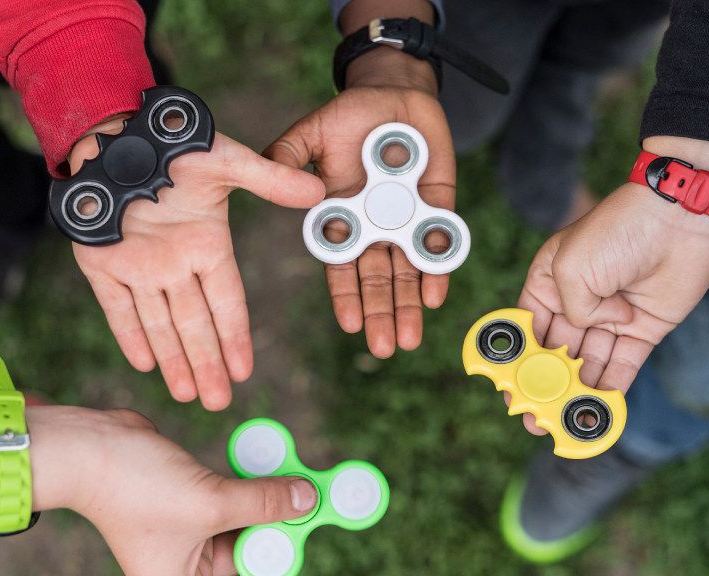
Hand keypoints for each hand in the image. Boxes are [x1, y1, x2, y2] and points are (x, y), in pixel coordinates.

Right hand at [56, 407, 318, 575]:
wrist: (89, 446)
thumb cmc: (138, 488)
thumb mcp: (212, 503)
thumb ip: (263, 503)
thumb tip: (309, 501)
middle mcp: (177, 561)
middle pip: (237, 563)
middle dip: (270, 541)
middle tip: (301, 518)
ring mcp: (178, 527)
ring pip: (234, 525)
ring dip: (262, 508)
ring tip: (293, 489)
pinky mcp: (180, 493)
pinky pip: (223, 498)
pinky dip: (244, 487)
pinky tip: (266, 468)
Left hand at [69, 121, 325, 408]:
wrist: (118, 130)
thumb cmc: (177, 143)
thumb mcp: (227, 161)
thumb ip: (269, 180)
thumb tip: (319, 192)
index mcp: (207, 245)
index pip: (226, 303)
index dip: (235, 337)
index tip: (245, 371)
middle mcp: (175, 264)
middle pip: (194, 325)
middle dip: (206, 365)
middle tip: (218, 404)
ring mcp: (137, 266)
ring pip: (159, 325)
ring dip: (173, 360)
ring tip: (188, 395)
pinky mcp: (100, 262)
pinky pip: (117, 307)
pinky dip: (129, 335)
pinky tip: (144, 365)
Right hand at [264, 46, 454, 357]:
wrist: (395, 95)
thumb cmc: (350, 114)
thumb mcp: (314, 131)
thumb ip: (290, 153)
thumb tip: (270, 173)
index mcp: (341, 217)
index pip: (342, 265)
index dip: (346, 295)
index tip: (349, 324)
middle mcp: (374, 227)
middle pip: (377, 279)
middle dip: (381, 314)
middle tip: (385, 347)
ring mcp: (406, 220)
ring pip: (407, 272)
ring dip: (408, 307)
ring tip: (409, 340)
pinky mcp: (437, 207)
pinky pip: (439, 243)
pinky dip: (438, 270)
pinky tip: (435, 298)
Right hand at [511, 137, 708, 434]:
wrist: (678, 216)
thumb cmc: (617, 230)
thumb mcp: (571, 269)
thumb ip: (572, 314)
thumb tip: (596, 338)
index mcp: (549, 282)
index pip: (526, 329)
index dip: (516, 360)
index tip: (509, 389)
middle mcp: (578, 302)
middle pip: (556, 354)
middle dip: (545, 386)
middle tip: (534, 419)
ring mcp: (611, 318)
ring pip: (589, 365)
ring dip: (575, 393)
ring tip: (562, 423)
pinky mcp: (644, 328)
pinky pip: (624, 366)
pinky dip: (611, 389)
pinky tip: (597, 412)